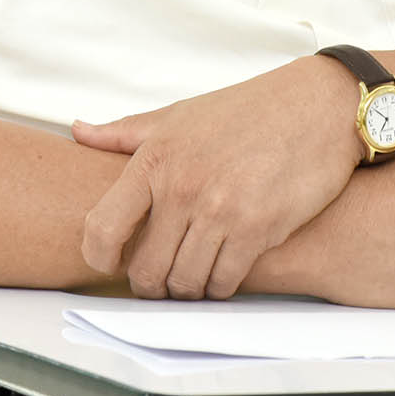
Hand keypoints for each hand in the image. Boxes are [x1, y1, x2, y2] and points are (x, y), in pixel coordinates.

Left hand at [74, 55, 363, 299]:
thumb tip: (78, 131)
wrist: (316, 105)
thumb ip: (125, 131)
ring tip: (192, 279)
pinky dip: (220, 286)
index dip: (99, 258)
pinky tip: (223, 273)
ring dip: (186, 290)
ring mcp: (219, 210)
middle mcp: (182, 187)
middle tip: (160, 281)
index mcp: (154, 159)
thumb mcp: (180, 114)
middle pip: (145, 269)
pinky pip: (224, 280)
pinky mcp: (258, 228)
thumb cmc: (248, 109)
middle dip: (150, 284)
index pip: (102, 228)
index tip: (110, 264)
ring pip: (184, 283)